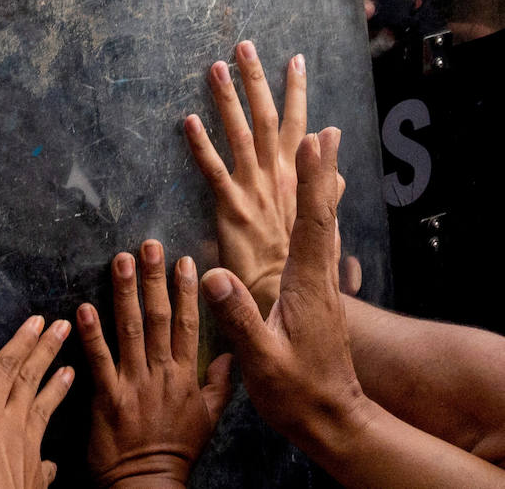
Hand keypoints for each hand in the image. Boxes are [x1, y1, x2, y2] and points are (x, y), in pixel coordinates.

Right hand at [0, 315, 73, 488]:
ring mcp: (27, 454)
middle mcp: (10, 429)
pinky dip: (48, 452)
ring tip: (72, 371)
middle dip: (46, 352)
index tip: (37, 321)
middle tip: (63, 327)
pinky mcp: (33, 480)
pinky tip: (52, 457)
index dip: (20, 343)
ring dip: (57, 389)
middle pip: (29, 381)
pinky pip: (44, 458)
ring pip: (43, 412)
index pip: (4, 370)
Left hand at [79, 242, 232, 488]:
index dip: (186, 290)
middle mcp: (161, 373)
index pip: (189, 324)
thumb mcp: (209, 418)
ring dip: (125, 293)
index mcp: (185, 375)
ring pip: (130, 330)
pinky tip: (83, 308)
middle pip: (160, 318)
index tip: (183, 260)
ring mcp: (134, 384)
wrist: (150, 482)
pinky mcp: (108, 397)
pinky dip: (91, 334)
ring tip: (120, 260)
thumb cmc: (177, 450)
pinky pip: (99, 360)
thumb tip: (228, 354)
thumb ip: (218, 383)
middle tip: (149, 245)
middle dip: (155, 279)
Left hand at [184, 41, 307, 315]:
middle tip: (245, 45)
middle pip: (269, 120)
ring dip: (229, 100)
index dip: (296, 92)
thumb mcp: (321, 223)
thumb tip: (335, 151)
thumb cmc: (297, 268)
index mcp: (294, 179)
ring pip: (241, 136)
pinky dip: (201, 146)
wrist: (288, 303)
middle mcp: (276, 179)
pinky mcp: (233, 212)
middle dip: (258, 81)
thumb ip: (325, 186)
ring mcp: (255, 193)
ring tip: (215, 67)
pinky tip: (188, 121)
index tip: (294, 59)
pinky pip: (214, 173)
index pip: (297, 126)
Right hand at [199, 129, 370, 446]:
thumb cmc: (296, 391)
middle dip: (320, 165)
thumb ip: (240, 317)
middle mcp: (318, 274)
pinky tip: (319, 197)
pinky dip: (317, 206)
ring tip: (323, 143)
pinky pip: (319, 236)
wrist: (331, 418)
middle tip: (322, 126)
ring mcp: (321, 282)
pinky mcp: (317, 291)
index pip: (311, 221)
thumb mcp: (263, 358)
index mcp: (308, 284)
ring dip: (321, 179)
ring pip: (323, 219)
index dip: (310, 180)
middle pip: (322, 209)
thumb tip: (211, 276)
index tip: (310, 140)